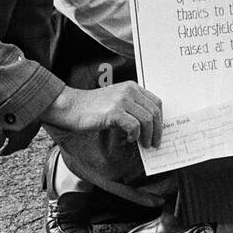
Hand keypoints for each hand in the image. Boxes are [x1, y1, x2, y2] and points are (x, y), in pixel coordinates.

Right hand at [40, 83, 162, 146]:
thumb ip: (132, 108)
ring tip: (144, 145)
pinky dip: (135, 135)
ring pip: (146, 119)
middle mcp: (129, 91)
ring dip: (148, 135)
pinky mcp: (114, 112)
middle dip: (157, 130)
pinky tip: (129, 140)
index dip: (160, 119)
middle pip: (154, 111)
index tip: (159, 131)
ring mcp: (122, 100)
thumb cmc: (93, 108)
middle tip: (155, 143)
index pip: (156, 102)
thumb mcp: (116, 101)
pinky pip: (134, 126)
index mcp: (132, 87)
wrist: (72, 107)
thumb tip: (149, 127)